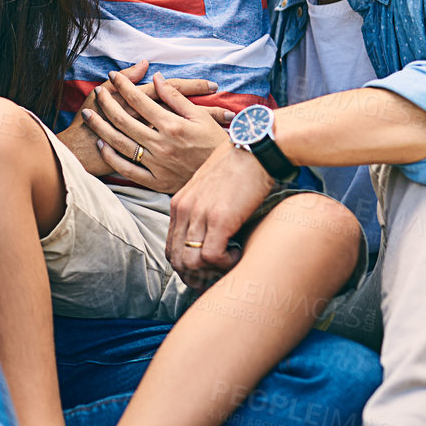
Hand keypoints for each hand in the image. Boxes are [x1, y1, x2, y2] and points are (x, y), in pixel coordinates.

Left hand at [83, 69, 232, 192]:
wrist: (228, 178)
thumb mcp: (200, 116)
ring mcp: (157, 164)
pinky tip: (102, 144)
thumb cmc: (214, 143)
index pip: (140, 100)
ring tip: (88, 114)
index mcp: (173, 125)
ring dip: (101, 127)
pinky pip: (127, 169)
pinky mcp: (155, 182)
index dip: (124, 85)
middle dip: (106, 103)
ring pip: (120, 143)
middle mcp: (161, 144)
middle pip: (124, 120)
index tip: (113, 75)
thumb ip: (175, 97)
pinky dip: (111, 156)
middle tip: (96, 91)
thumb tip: (156, 78)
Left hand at [166, 142, 274, 290]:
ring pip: (190, 262)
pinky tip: (238, 252)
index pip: (170, 248)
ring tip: (229, 262)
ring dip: (210, 271)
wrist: (255, 148)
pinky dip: (225, 263)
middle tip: (216, 276)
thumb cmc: (239, 167)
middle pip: (176, 260)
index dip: (185, 267)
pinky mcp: (220, 218)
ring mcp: (200, 214)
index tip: (204, 271)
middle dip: (195, 276)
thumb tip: (209, 238)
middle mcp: (184, 210)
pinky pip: (211, 256)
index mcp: (179, 204)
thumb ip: (202, 211)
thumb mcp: (209, 189)